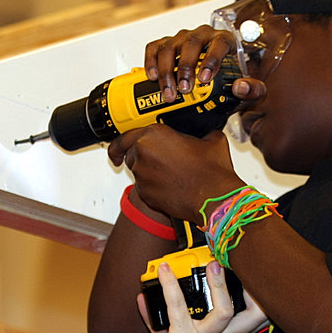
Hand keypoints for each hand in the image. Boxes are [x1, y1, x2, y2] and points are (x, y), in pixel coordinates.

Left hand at [107, 125, 242, 223]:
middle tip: (160, 161)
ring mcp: (143, 176)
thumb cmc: (212, 172)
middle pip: (131, 154)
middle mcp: (143, 154)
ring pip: (138, 171)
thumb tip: (204, 136)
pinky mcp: (146, 194)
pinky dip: (155, 186)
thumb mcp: (212, 140)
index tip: (117, 150)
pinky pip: (145, 187)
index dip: (119, 144)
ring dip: (150, 171)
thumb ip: (201, 133)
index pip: (125, 136)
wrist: (214, 198)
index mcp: (154, 135)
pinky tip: (173, 185)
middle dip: (143, 157)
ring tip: (172, 174)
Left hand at [139, 261, 267, 332]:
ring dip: (219, 286)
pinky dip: (170, 288)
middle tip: (242, 265)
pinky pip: (180, 309)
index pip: (256, 315)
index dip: (261, 295)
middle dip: (253, 290)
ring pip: (224, 311)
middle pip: (253, 314)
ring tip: (212, 264)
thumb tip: (145, 299)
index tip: (254, 272)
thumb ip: (162, 321)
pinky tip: (164, 272)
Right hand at [144, 25, 266, 104]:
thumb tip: (241, 87)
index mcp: (224, 40)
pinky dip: (150, 62)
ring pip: (170, 47)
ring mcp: (182, 38)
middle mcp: (202, 35)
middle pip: (191, 44)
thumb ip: (253, 89)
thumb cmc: (232, 80)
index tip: (205, 78)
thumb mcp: (248, 88)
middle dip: (186, 68)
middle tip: (185, 90)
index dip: (212, 59)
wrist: (216, 80)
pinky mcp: (166, 44)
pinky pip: (154, 48)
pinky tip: (152, 78)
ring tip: (169, 93)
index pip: (220, 43)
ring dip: (167, 71)